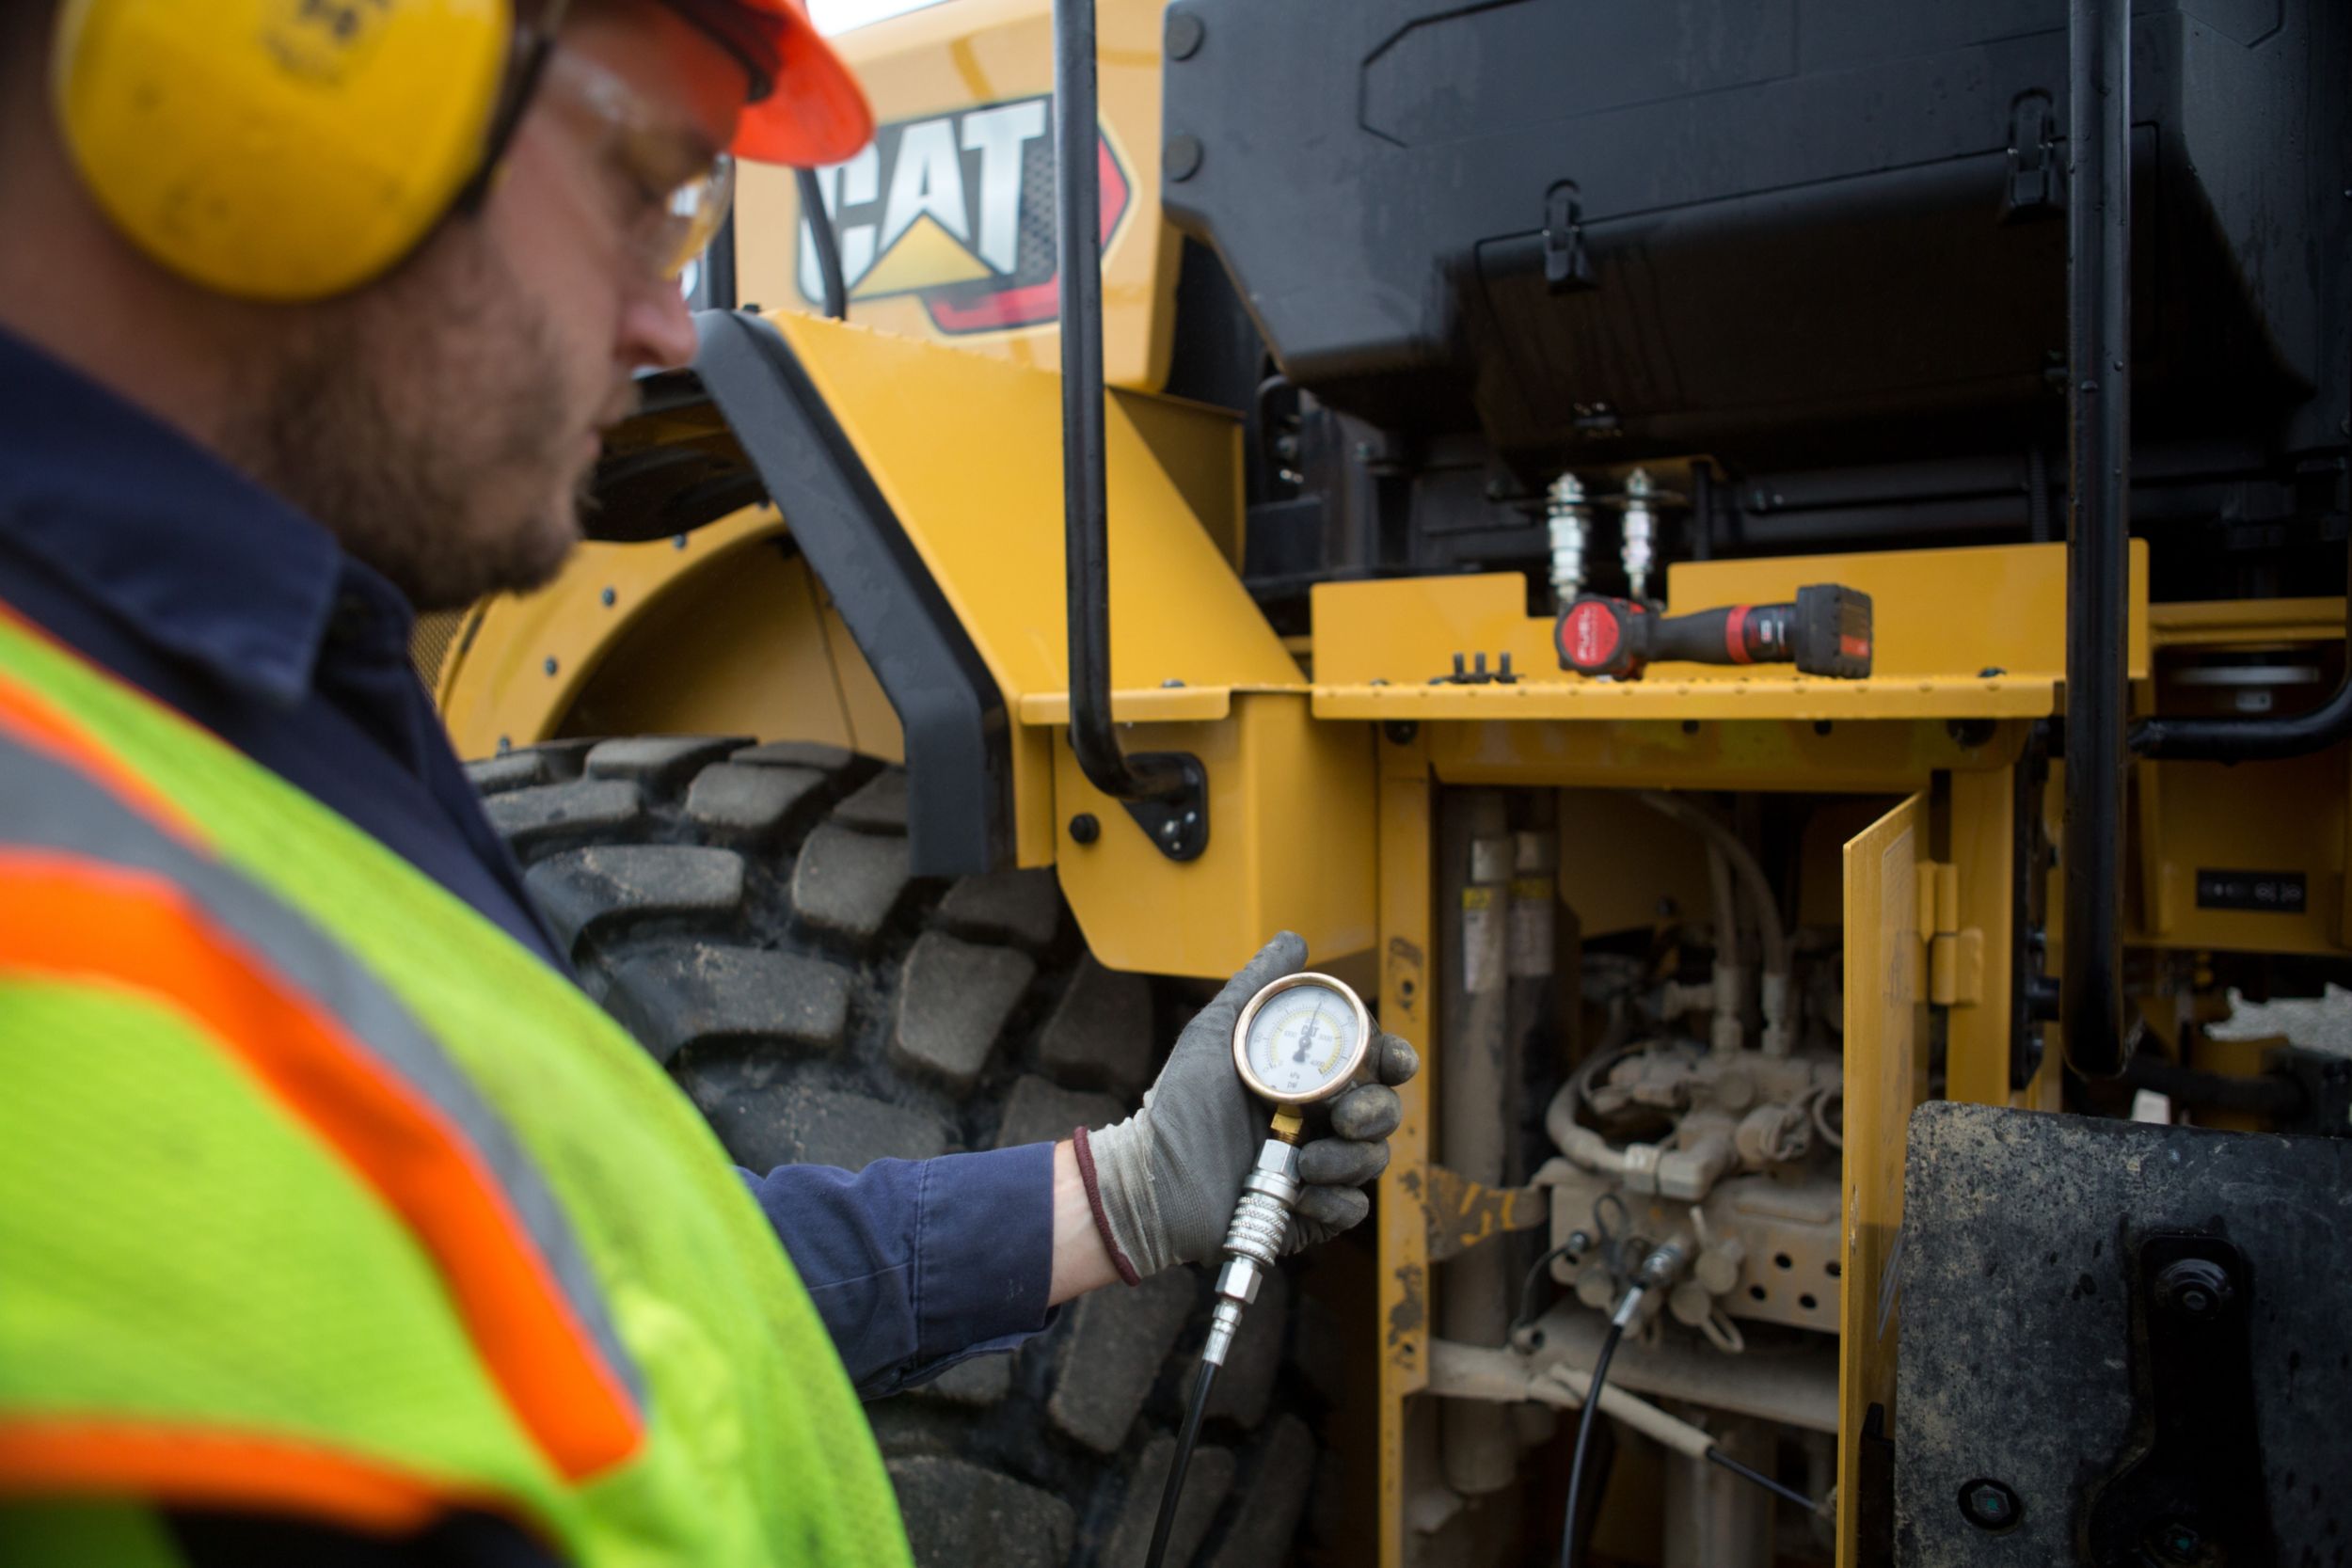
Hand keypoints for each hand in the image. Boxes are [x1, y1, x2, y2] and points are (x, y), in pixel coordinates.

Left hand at [1077, 932, 1419, 1282]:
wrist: (1153, 1178)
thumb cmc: (1179, 1104)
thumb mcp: (1215, 1035)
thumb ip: (1255, 986)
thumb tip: (1296, 939)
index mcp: (1311, 1079)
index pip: (1375, 1064)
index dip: (1395, 1059)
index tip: (1393, 1060)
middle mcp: (1323, 1121)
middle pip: (1385, 1111)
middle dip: (1375, 1112)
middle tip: (1344, 1118)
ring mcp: (1321, 1168)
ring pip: (1373, 1160)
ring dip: (1348, 1160)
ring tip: (1304, 1164)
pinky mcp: (1313, 1214)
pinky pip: (1352, 1209)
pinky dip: (1334, 1202)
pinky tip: (1301, 1194)